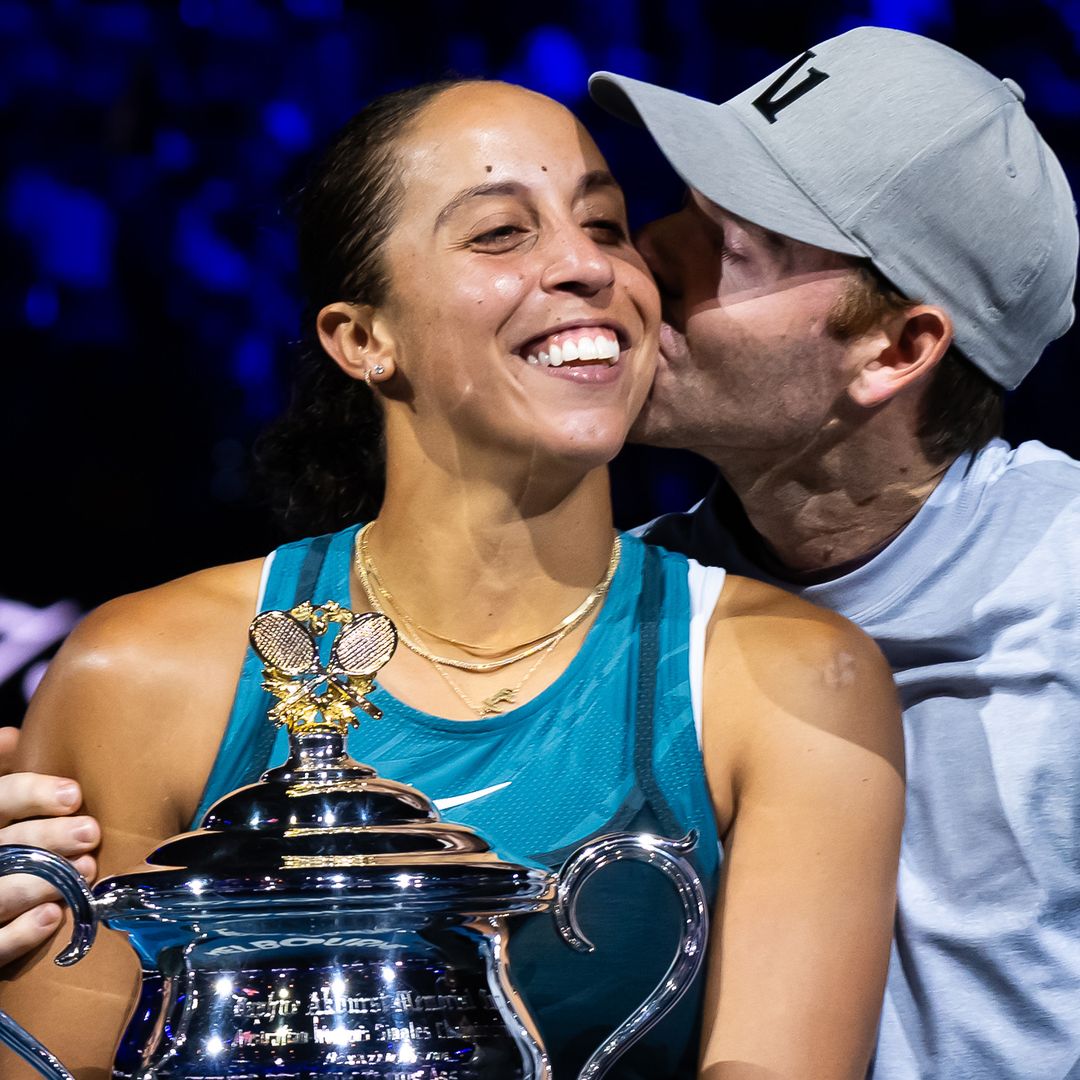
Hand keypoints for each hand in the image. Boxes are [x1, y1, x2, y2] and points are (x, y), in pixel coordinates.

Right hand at [0, 727, 99, 965]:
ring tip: (86, 869)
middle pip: (3, 847)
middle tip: (91, 832)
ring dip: (42, 882)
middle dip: (47, 839)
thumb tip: (13, 736)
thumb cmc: (2, 841)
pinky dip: (21, 935)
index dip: (30, 794)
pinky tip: (54, 917)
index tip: (75, 794)